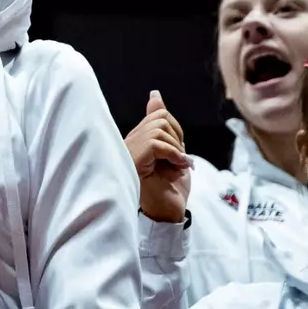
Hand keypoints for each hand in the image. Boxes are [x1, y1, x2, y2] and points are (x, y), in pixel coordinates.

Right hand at [129, 90, 192, 222]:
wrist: (167, 213)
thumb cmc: (170, 187)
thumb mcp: (173, 152)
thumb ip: (165, 127)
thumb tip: (154, 95)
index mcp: (136, 139)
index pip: (157, 115)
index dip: (175, 129)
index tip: (178, 153)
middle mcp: (128, 142)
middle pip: (159, 118)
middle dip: (177, 138)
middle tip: (178, 160)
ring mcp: (128, 151)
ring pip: (158, 129)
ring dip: (176, 148)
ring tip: (176, 166)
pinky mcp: (134, 160)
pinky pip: (157, 143)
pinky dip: (173, 154)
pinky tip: (177, 167)